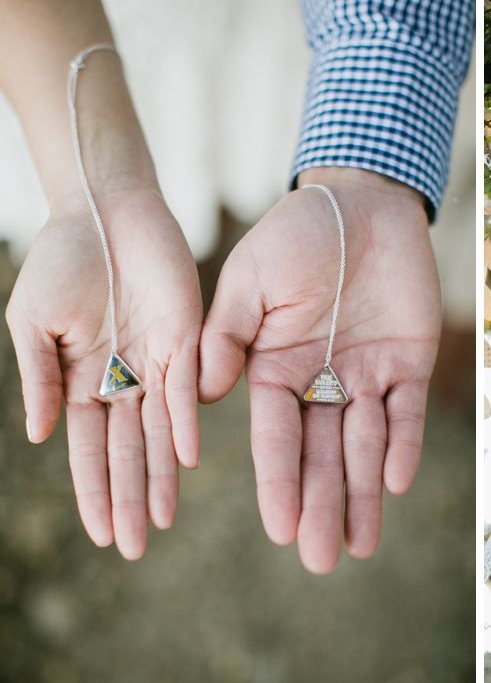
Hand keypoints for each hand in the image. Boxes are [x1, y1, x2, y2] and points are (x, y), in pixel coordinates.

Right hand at [5, 187, 202, 559]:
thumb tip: (37, 436)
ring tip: (162, 520)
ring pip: (160, 432)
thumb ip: (39, 377)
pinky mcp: (187, 339)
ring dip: (161, 476)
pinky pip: (188, 388)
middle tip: (133, 548)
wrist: (105, 210)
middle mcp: (124, 380)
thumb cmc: (63, 260)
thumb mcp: (33, 322)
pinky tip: (187, 458)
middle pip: (127, 451)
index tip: (97, 534)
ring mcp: (158, 363)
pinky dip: (185, 424)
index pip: (88, 450)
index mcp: (82, 380)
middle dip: (128, 499)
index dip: (92, 490)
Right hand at [198, 169, 440, 573]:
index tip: (280, 528)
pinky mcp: (410, 363)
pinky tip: (394, 483)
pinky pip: (408, 412)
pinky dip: (403, 445)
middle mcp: (322, 382)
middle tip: (321, 560)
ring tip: (360, 545)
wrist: (362, 202)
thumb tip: (207, 392)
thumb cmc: (298, 234)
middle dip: (322, 503)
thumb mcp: (252, 279)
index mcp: (277, 368)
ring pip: (366, 444)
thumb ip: (229, 334)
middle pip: (322, 454)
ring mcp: (368, 375)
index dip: (278, 481)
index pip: (275, 436)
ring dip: (364, 493)